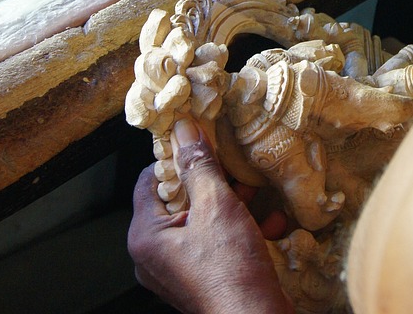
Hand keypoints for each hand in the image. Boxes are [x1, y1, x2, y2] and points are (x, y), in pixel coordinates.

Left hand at [128, 119, 294, 313]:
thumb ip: (199, 166)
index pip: (148, 180)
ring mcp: (176, 271)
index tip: (196, 141)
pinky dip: (235, 230)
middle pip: (175, 201)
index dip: (172, 157)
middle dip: (208, 181)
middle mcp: (153, 256)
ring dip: (228, 204)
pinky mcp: (199, 280)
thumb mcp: (217, 206)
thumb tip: (185, 132)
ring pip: (198, 222)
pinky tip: (267, 222)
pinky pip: (212, 244)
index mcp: (145, 236)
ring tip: (254, 190)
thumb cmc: (232, 271)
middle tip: (230, 165)